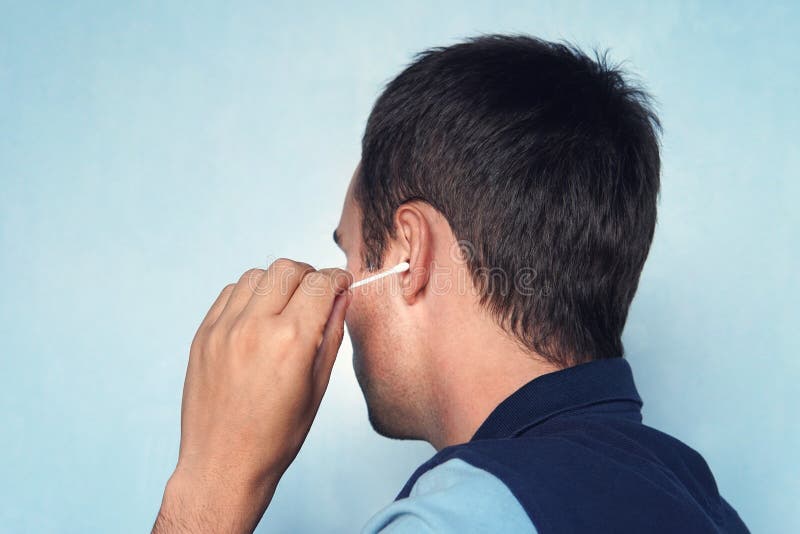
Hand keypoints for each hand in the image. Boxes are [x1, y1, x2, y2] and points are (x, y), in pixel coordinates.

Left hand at [153, 259, 352, 532]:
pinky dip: (249, 295)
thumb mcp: (317, 388)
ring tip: (285, 307)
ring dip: (278, 282)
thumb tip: (341, 299)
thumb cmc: (275, 437)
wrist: (222, 465)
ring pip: (257, 275)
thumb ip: (331, 335)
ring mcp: (224, 328)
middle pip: (288, 268)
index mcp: (291, 341)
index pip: (320, 283)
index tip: (341, 285)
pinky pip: (230, 293)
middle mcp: (255, 327)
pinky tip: (258, 317)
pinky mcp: (203, 335)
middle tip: (316, 295)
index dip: (337, 279)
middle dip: (309, 276)